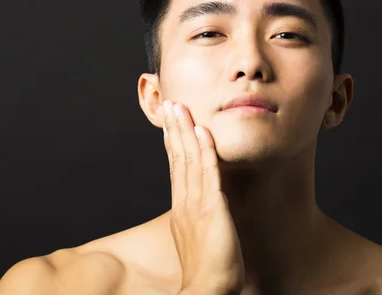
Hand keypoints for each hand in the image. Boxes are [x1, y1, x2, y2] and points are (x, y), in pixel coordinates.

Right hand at [160, 100, 244, 293]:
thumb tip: (198, 207)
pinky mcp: (211, 209)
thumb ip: (197, 218)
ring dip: (185, 131)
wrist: (207, 290)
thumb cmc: (207, 270)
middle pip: (177, 157)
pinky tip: (202, 132)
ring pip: (189, 160)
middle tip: (170, 104)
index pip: (175, 167)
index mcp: (181, 207)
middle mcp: (185, 201)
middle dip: (174, 129)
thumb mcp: (197, 237)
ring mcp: (196, 204)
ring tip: (180, 108)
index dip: (173, 143)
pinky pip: (208, 174)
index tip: (170, 123)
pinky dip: (205, 151)